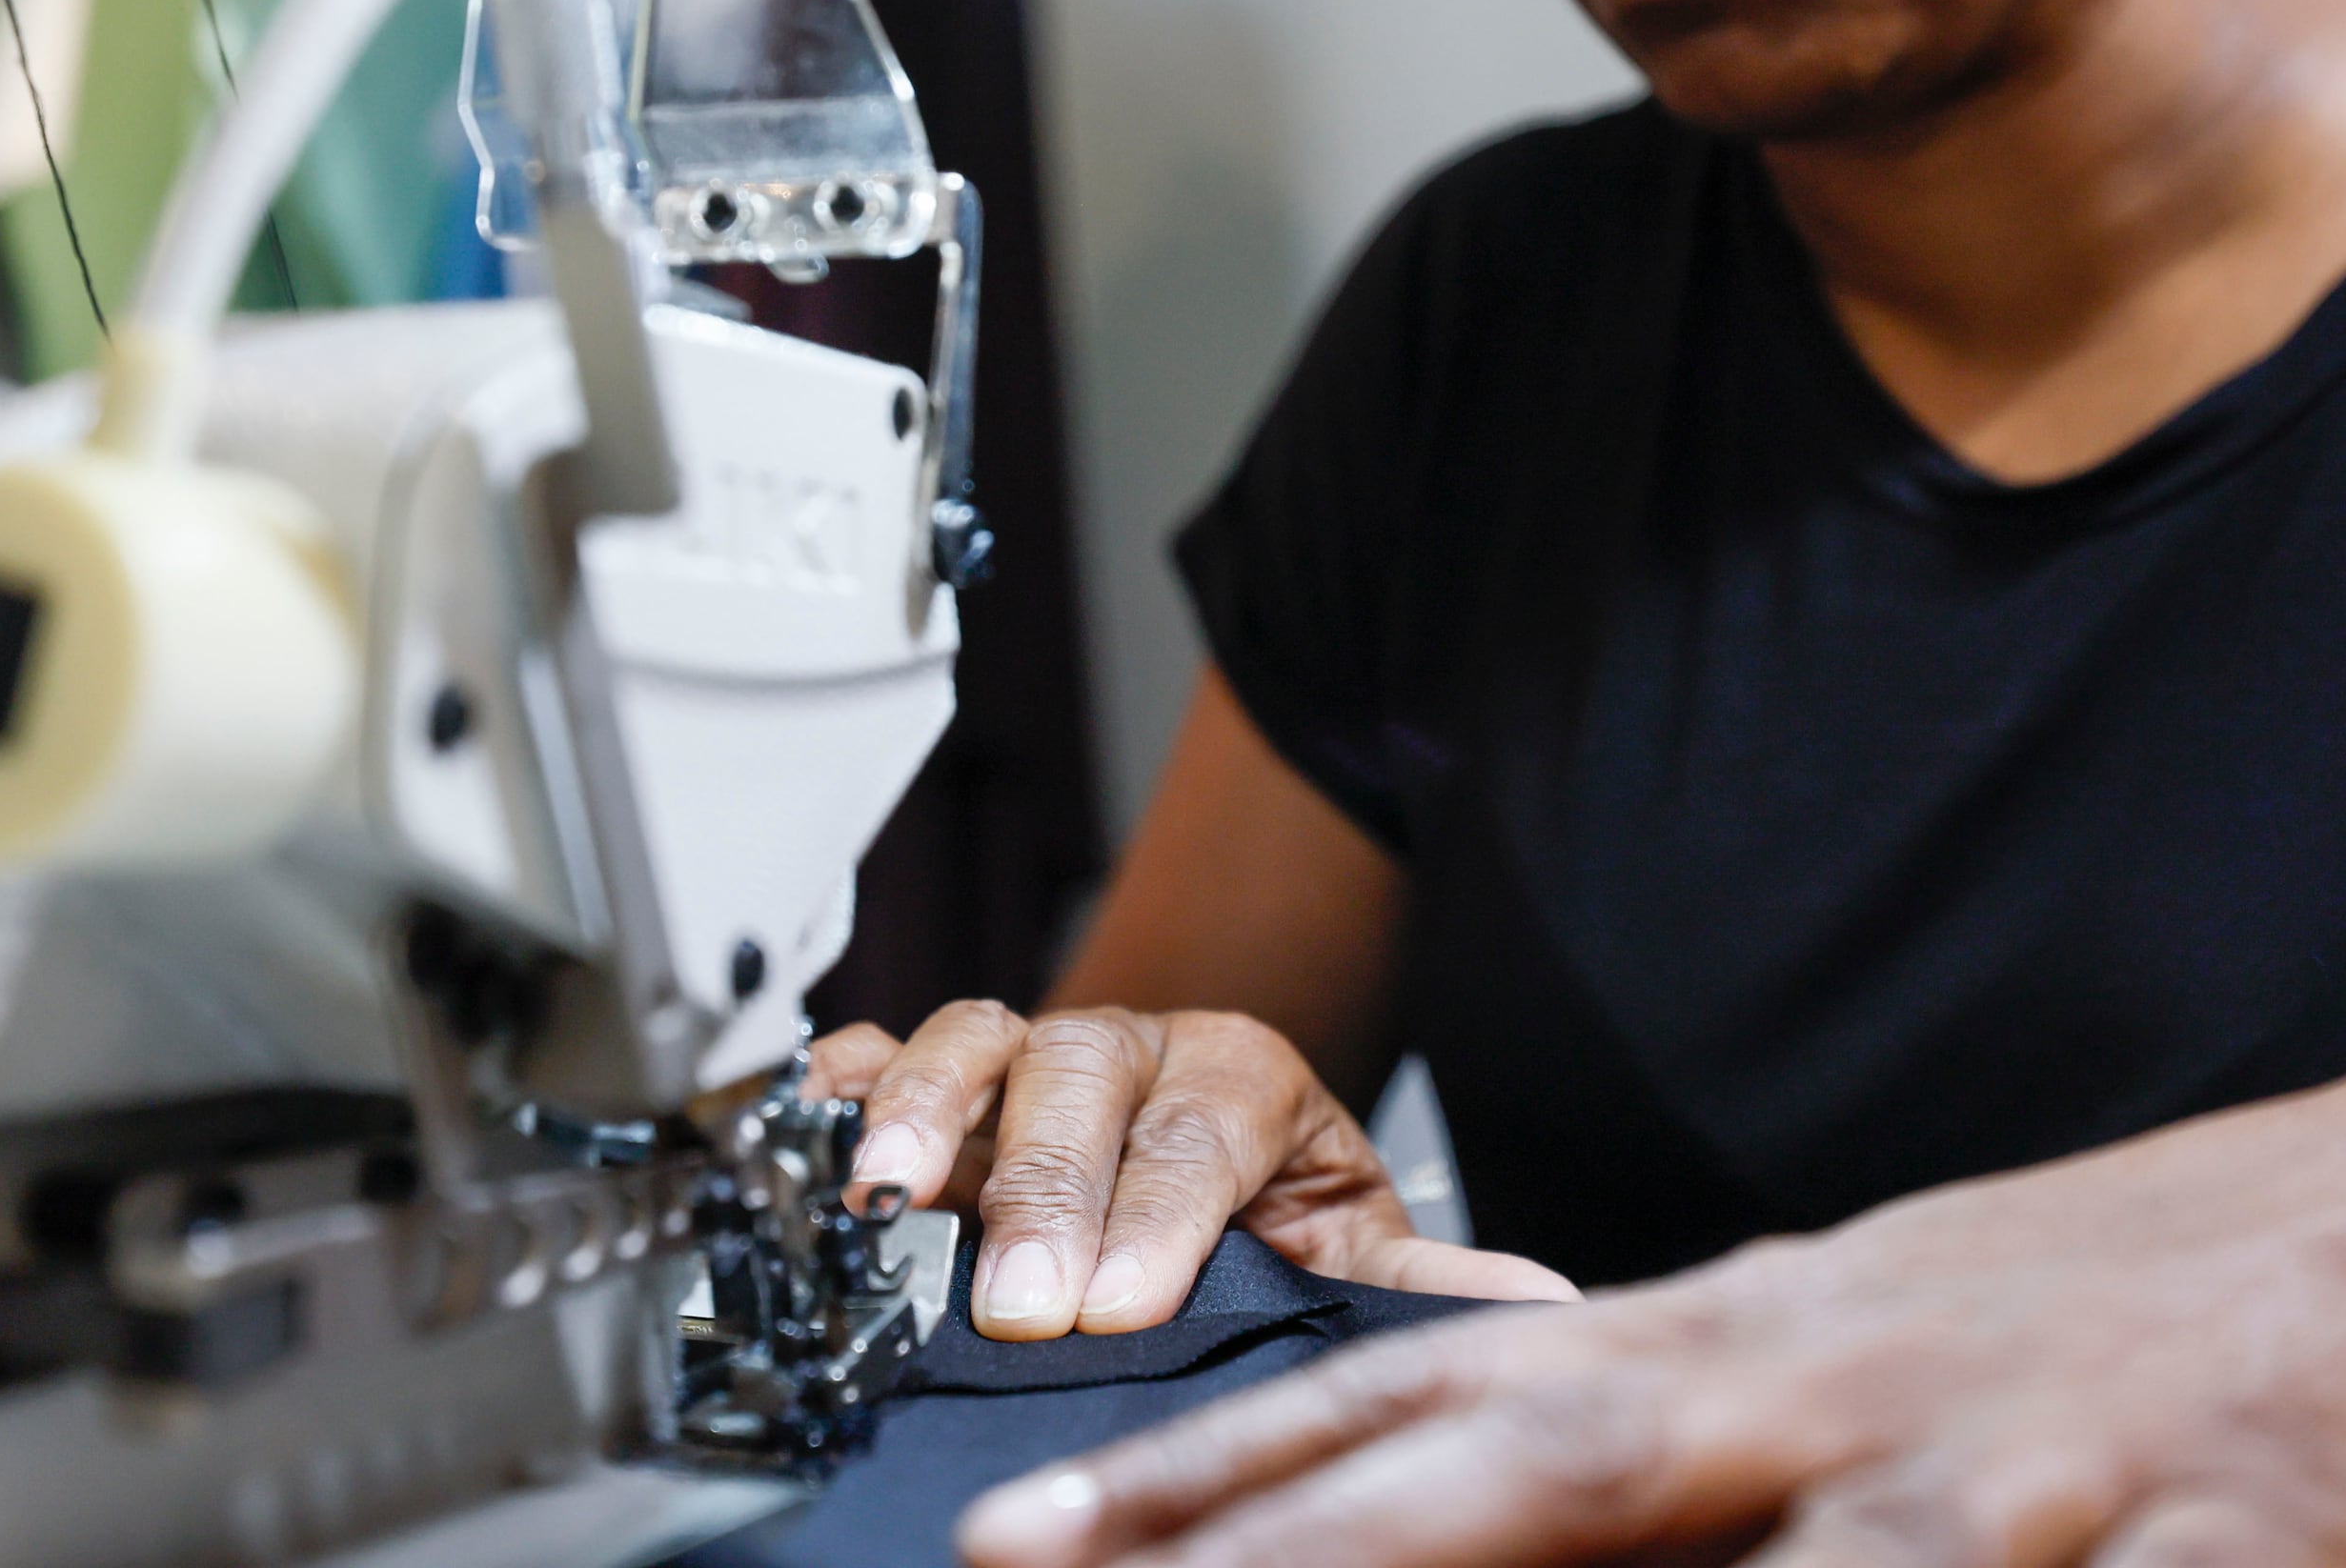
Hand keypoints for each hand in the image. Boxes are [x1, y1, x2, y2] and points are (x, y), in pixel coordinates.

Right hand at [808, 1002, 1578, 1340]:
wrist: (1201, 1162)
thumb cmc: (1266, 1212)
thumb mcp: (1348, 1245)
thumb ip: (1416, 1282)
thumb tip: (1530, 1304)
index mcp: (1241, 1076)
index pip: (1203, 1130)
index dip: (1161, 1212)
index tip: (1127, 1301)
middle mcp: (1131, 1048)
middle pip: (1079, 1085)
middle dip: (1044, 1194)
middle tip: (1021, 1301)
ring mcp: (1030, 1053)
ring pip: (978, 1041)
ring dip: (930, 1113)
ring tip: (893, 1192)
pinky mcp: (944, 1077)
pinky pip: (884, 1049)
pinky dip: (845, 1081)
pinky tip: (815, 1123)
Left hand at [954, 1012, 2345, 1564]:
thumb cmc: (2140, 1318)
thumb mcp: (1879, 1362)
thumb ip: (1689, 1452)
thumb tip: (1456, 1512)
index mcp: (1759, 1341)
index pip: (1434, 1414)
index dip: (1220, 1488)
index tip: (1023, 1550)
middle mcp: (1855, 1389)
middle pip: (1534, 1472)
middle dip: (1296, 1556)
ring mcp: (2043, 1471)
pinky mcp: (2267, 1537)